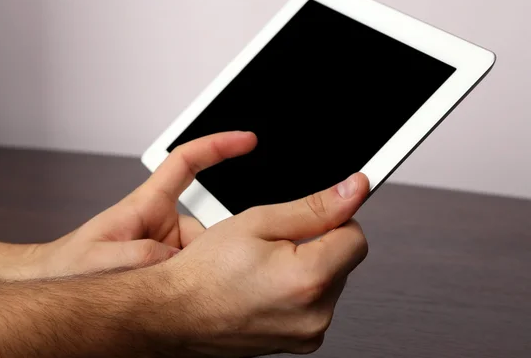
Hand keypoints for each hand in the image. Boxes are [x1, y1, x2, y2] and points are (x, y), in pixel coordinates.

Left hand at [30, 131, 257, 277]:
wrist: (59, 287)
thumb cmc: (70, 267)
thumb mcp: (101, 259)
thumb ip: (139, 257)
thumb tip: (176, 262)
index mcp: (147, 204)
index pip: (186, 163)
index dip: (217, 146)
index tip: (245, 140)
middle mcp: (162, 222)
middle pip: (206, 224)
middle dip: (211, 249)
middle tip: (187, 274)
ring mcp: (168, 245)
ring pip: (204, 254)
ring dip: (196, 275)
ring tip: (174, 294)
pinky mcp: (169, 268)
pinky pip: (195, 273)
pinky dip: (193, 288)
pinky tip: (182, 302)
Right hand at [155, 171, 368, 356]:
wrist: (174, 312)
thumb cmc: (205, 271)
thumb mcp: (259, 221)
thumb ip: (315, 206)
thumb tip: (353, 190)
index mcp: (309, 279)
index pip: (357, 237)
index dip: (334, 219)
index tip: (314, 216)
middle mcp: (316, 315)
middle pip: (343, 261)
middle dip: (317, 245)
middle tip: (273, 245)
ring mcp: (308, 334)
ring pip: (329, 283)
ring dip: (307, 268)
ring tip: (264, 268)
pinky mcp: (299, 343)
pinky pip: (314, 305)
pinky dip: (298, 291)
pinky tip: (265, 286)